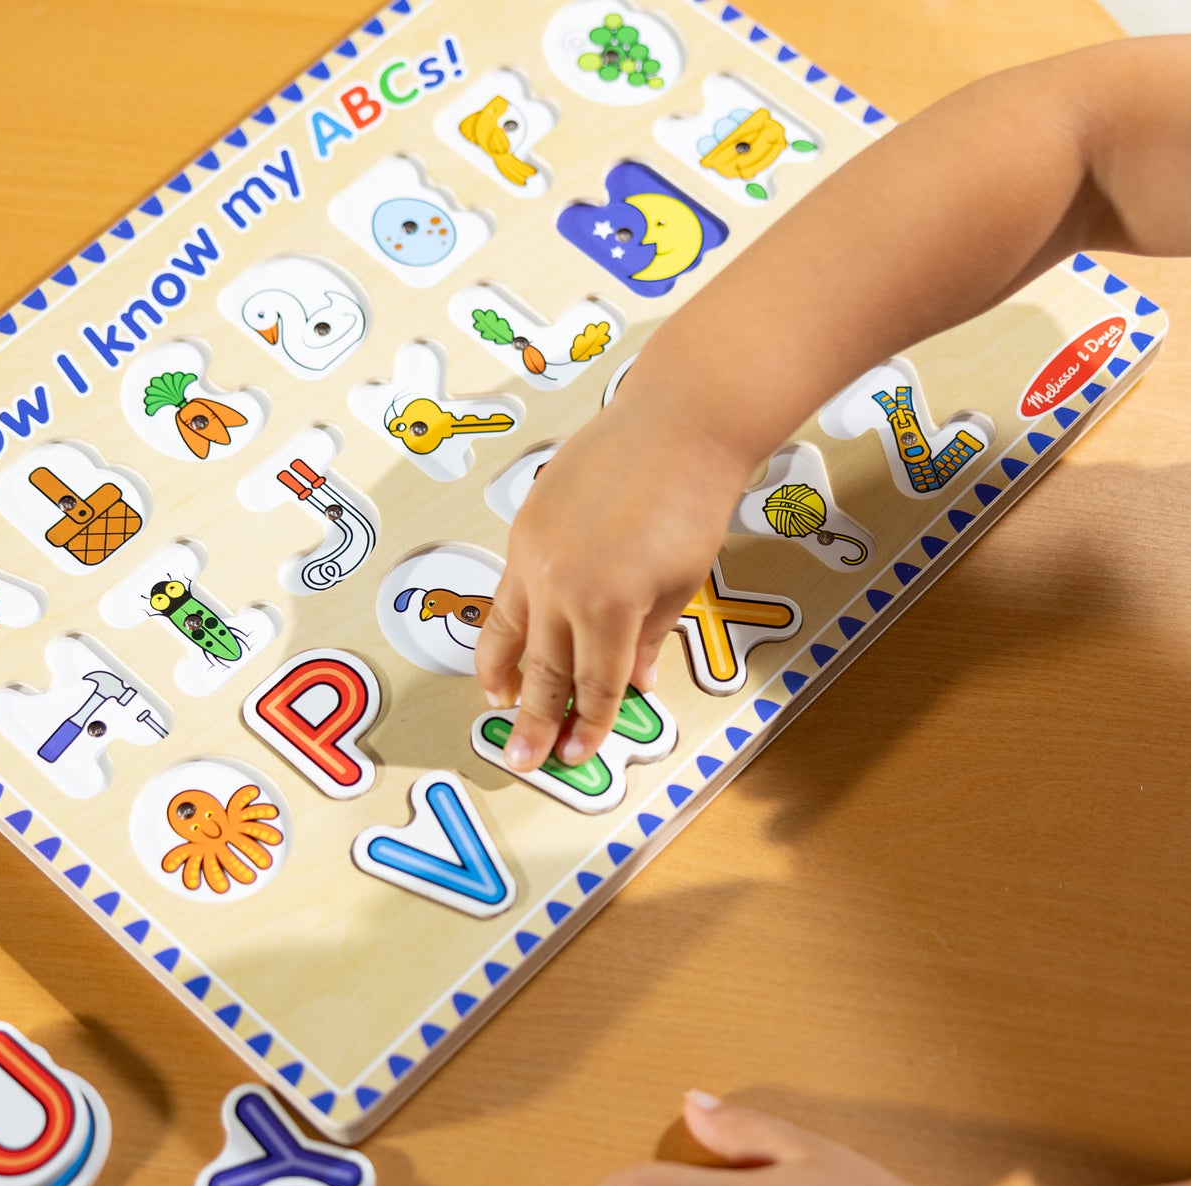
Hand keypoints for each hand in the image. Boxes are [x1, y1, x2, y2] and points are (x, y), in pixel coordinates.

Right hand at [475, 398, 748, 772]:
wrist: (676, 422)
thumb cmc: (692, 497)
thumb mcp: (682, 584)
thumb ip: (650, 639)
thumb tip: (636, 683)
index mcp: (609, 607)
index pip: (595, 685)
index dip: (588, 725)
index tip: (578, 754)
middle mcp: (561, 586)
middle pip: (543, 670)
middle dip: (535, 721)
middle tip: (523, 758)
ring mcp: (534, 555)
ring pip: (508, 632)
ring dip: (502, 675)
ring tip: (498, 704)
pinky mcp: (523, 527)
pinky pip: (506, 590)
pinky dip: (503, 625)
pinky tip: (505, 642)